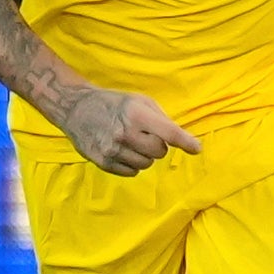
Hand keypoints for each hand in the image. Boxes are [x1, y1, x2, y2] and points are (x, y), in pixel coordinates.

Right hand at [62, 90, 199, 176]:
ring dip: (145, 156)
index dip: (186, 142)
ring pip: (146, 165)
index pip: (168, 132)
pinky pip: (131, 172)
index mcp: (136, 114)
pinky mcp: (103, 162)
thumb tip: (181, 138)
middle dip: (158, 146)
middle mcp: (125, 133)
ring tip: (132, 142)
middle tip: (146, 135)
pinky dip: (132, 164)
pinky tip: (123, 151)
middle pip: (159, 152)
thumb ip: (161, 118)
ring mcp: (113, 149)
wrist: (77, 108)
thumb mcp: (139, 101)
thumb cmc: (115, 103)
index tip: (196, 148)